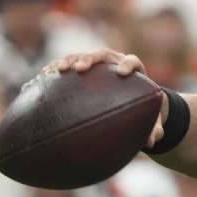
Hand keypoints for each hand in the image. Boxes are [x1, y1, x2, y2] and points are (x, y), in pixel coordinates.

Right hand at [40, 50, 166, 147]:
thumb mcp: (150, 119)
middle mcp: (114, 62)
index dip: (127, 64)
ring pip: (81, 56)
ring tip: (58, 70)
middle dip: (91, 59)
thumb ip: (154, 128)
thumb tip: (153, 141)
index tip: (122, 73)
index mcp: (134, 69)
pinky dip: (54, 68)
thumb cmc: (142, 109)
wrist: (129, 100)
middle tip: (81, 68)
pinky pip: (66, 65)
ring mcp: (97, 64)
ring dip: (69, 61)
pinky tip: (42, 77)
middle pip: (103, 54)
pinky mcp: (81, 69)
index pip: (132, 61)